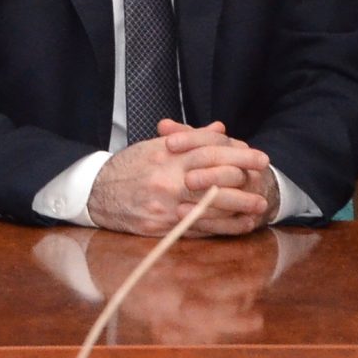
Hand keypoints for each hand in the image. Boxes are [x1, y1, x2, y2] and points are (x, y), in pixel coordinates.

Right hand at [85, 120, 273, 236]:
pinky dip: (220, 227)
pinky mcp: (160, 227)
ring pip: (210, 208)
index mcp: (165, 156)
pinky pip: (196, 228)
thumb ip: (190, 138)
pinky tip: (237, 224)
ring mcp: (164, 206)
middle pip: (215, 180)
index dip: (240, 154)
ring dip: (238, 209)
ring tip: (258, 207)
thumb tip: (219, 129)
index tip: (261, 158)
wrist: (93, 193)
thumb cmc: (126, 168)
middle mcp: (166, 180)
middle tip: (264, 182)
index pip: (210, 151)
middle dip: (244, 182)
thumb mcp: (154, 146)